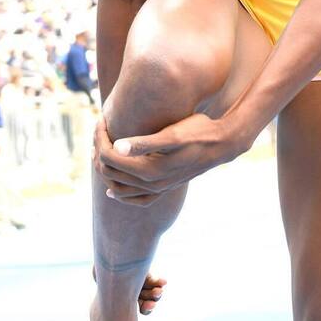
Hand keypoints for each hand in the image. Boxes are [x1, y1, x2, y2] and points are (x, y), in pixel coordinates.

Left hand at [93, 112, 246, 205]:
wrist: (222, 145)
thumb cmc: (199, 133)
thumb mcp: (174, 134)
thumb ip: (145, 142)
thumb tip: (118, 147)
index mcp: (151, 169)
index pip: (111, 157)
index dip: (101, 138)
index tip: (101, 120)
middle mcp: (153, 183)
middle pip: (110, 171)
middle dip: (99, 150)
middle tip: (98, 130)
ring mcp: (159, 188)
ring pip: (119, 187)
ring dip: (105, 169)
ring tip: (100, 149)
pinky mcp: (165, 189)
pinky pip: (137, 201)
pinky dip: (122, 196)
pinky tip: (113, 191)